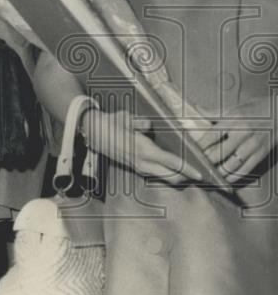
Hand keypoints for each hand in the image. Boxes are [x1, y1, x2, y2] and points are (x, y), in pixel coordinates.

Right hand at [81, 109, 203, 183]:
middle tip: (201, 175)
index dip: (187, 169)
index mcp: (143, 150)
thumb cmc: (111, 124)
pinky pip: (156, 174)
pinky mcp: (136, 168)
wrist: (94, 133)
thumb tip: (149, 125)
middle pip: (171, 176)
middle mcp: (143, 162)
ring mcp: (139, 167)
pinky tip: (174, 169)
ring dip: (177, 176)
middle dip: (186, 177)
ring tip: (191, 173)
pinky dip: (168, 173)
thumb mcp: (124, 118)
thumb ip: (139, 123)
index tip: (200, 174)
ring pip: (164, 177)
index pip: (171, 162)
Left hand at [200, 101, 275, 183]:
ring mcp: (253, 145)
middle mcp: (243, 132)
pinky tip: (225, 179)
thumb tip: (193, 109)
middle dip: (206, 161)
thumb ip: (213, 112)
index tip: (190, 152)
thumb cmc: (256, 109)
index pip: (211, 135)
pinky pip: (245, 170)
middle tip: (196, 166)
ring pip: (231, 164)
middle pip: (219, 152)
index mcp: (233, 119)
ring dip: (218, 172)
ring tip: (208, 175)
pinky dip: (233, 177)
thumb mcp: (235, 107)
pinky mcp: (261, 154)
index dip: (199, 146)